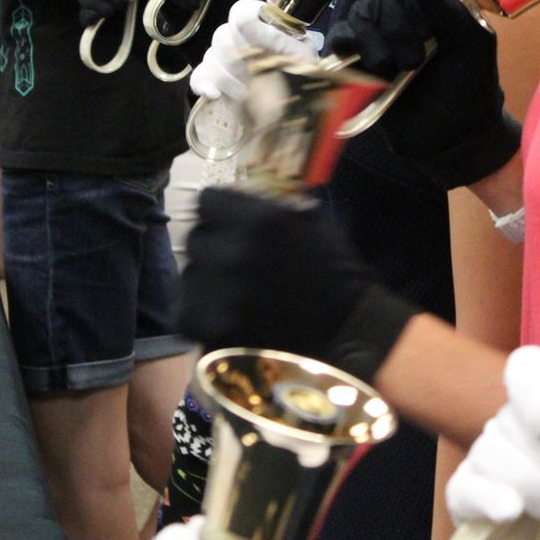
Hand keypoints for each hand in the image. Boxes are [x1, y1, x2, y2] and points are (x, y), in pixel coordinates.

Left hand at [177, 188, 417, 384]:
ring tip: (235, 295)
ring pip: (189, 277)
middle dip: (215, 249)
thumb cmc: (338, 277)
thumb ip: (269, 211)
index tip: (231, 225)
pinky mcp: (213, 331)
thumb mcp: (312, 225)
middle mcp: (233, 253)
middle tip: (237, 264)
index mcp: (259, 220)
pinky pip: (188, 315)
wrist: (350, 338)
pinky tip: (228, 319)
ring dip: (207, 283)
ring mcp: (220, 295)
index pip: (207, 202)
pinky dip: (203, 317)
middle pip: (196, 239)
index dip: (220, 214)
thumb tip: (238, 204)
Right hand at [189, 0, 317, 102]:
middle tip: (256, 78)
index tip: (257, 48)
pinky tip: (215, 95)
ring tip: (248, 93)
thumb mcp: (299, 55)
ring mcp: (227, 56)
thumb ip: (274, 37)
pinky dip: (203, 84)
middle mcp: (242, 36)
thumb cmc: (304, 75)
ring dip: (228, 79)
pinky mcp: (217, 77)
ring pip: (211, 57)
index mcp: (263, 24)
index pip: (239, 11)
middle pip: (221, 37)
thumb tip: (243, 21)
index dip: (243, 26)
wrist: (301, 104)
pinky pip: (199, 75)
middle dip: (238, 62)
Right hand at [328, 0, 520, 189]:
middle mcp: (405, 11)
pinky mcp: (357, 58)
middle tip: (415, 60)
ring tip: (394, 68)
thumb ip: (452, 11)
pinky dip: (345, 43)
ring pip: (362, 12)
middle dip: (398, 25)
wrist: (450, 138)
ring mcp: (379, 33)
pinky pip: (340, 36)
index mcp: (436, 2)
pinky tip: (361, 59)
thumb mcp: (474, 48)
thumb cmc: (468, 89)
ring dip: (375, 39)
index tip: (428, 29)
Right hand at [445, 347, 539, 539]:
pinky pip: (464, 489)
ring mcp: (492, 463)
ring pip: (490, 453)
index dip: (532, 391)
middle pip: (511, 419)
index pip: (526, 368)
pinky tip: (511, 514)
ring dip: (534, 487)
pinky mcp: (473, 503)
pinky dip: (488, 499)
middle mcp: (519, 426)